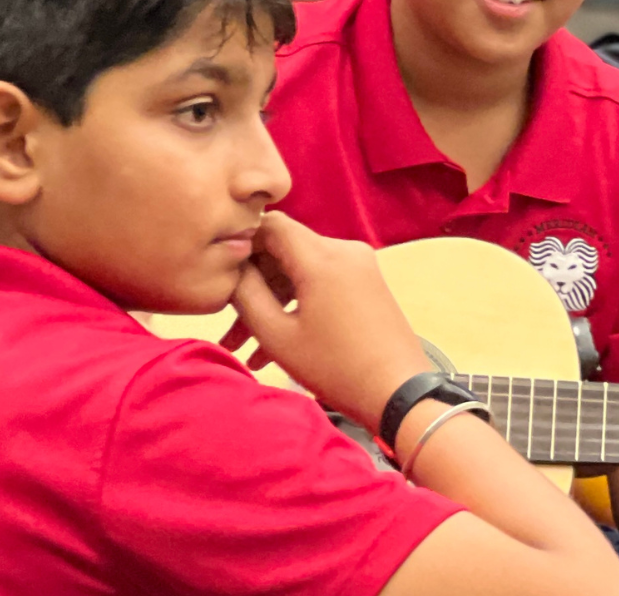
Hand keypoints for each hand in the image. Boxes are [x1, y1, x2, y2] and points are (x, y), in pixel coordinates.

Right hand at [220, 212, 433, 426]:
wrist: (399, 393)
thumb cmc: (335, 367)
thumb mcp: (278, 334)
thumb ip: (246, 294)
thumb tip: (233, 268)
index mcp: (322, 256)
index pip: (270, 224)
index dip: (240, 243)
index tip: (218, 271)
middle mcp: (345, 251)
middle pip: (285, 251)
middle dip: (252, 286)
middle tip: (225, 323)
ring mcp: (360, 267)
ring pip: (301, 272)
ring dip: (271, 304)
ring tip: (241, 349)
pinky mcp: (367, 285)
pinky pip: (322, 284)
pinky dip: (297, 307)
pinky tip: (270, 350)